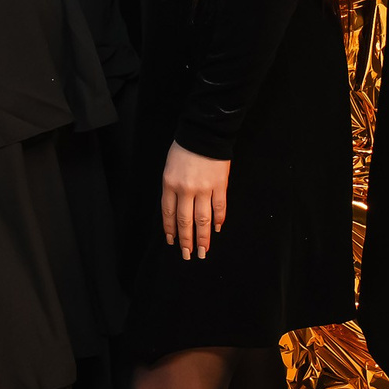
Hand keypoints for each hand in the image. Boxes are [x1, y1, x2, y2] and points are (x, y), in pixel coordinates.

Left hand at [160, 141, 228, 259]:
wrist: (204, 133)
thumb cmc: (184, 149)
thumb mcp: (169, 168)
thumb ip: (172, 189)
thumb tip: (177, 212)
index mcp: (170, 184)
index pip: (168, 214)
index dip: (171, 230)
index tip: (173, 242)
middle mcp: (185, 189)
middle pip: (185, 221)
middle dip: (186, 241)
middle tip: (188, 255)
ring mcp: (204, 188)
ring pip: (203, 219)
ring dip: (202, 238)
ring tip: (202, 251)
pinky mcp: (219, 185)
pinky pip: (219, 207)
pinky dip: (219, 220)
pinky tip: (217, 229)